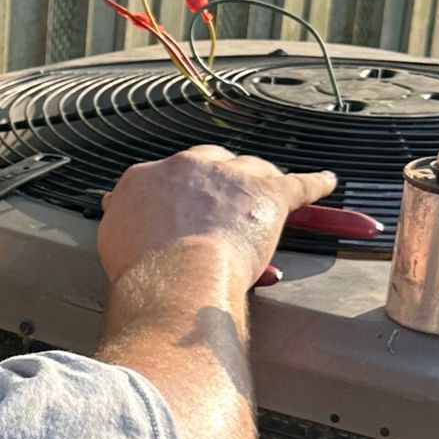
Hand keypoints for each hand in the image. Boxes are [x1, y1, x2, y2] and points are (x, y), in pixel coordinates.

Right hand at [98, 144, 339, 293]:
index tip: (177, 204)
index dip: (175, 192)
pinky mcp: (266, 193)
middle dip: (216, 180)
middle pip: (210, 162)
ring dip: (257, 182)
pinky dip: (315, 185)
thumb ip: (121, 218)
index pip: (164, 176)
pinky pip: (298, 185)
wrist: (172, 275)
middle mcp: (187, 166)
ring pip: (251, 169)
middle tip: (219, 202)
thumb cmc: (142, 268)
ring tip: (266, 194)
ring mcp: (228, 177)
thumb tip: (117, 210)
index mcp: (146, 177)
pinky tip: (326, 182)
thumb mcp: (113, 238)